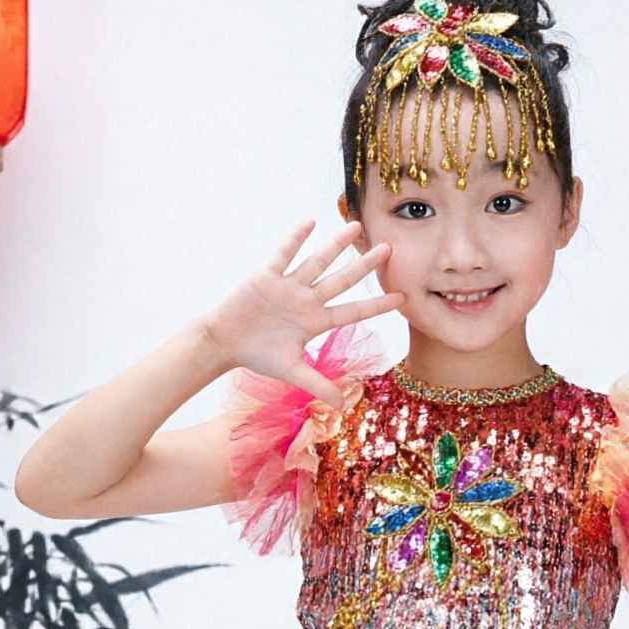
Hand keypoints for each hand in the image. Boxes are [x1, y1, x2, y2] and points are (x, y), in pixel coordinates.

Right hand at [198, 221, 402, 402]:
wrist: (226, 343)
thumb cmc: (258, 355)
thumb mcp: (292, 372)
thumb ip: (318, 385)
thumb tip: (342, 406)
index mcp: (316, 321)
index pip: (353, 311)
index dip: (377, 305)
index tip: (402, 298)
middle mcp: (307, 300)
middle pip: (342, 280)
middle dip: (365, 266)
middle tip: (390, 248)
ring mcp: (289, 286)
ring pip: (318, 262)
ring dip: (336, 245)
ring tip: (356, 226)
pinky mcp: (267, 276)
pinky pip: (284, 255)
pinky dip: (295, 240)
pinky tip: (310, 222)